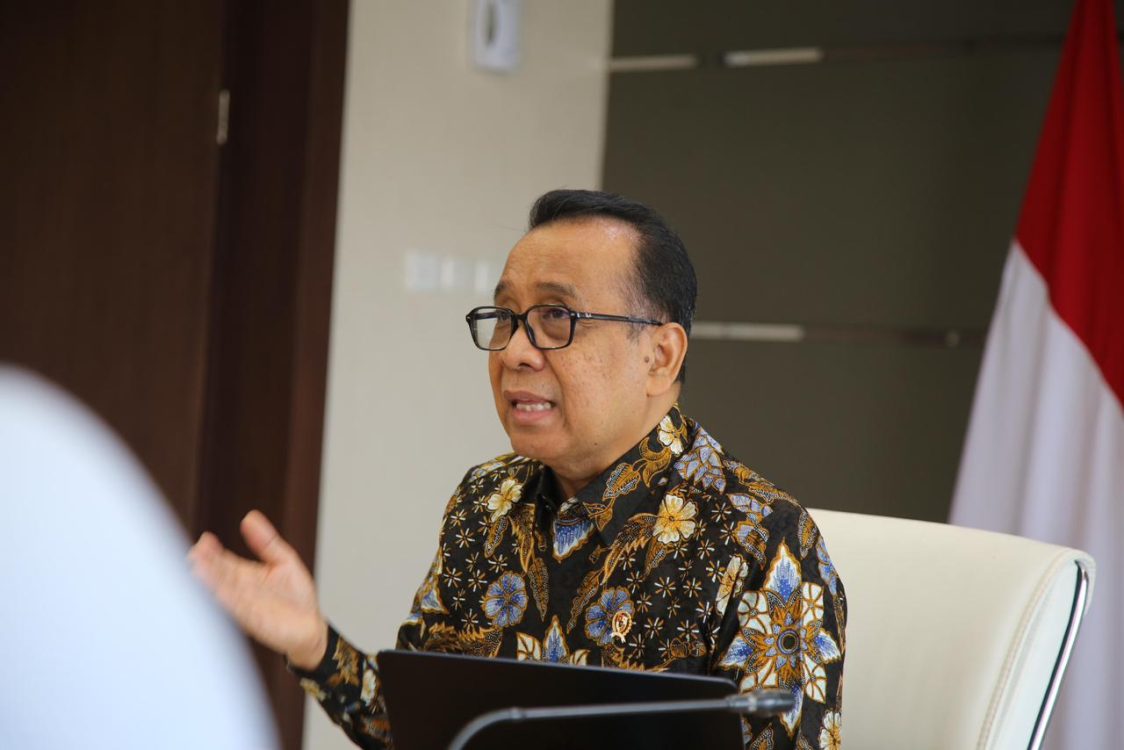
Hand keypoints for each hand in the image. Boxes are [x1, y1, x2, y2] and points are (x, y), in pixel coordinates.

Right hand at [189, 510, 327, 669]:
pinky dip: (229, 600)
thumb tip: (250, 517)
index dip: (213, 552)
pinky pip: (239, 608)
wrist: (311, 627)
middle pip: (219, 576)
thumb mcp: (284, 560)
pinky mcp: (255, 620)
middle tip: (195, 553)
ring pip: (224, 592)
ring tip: (198, 569)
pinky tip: (218, 591)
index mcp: (246, 575)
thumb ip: (266, 541)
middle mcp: (241, 590)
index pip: (224, 561)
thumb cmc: (296, 597)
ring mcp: (246, 606)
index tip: (205, 540)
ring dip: (211, 582)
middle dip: (206, 566)